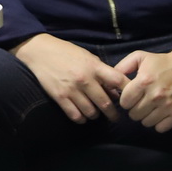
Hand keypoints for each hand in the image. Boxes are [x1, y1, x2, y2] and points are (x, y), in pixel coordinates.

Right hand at [12, 33, 126, 122]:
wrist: (40, 52)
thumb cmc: (67, 52)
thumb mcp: (87, 57)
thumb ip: (102, 72)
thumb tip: (115, 90)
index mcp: (94, 67)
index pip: (118, 81)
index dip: (128, 91)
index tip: (131, 98)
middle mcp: (85, 80)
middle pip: (106, 103)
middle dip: (113, 113)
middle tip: (115, 117)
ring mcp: (72, 90)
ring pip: (91, 113)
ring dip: (95, 115)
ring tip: (95, 113)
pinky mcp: (60, 97)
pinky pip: (76, 116)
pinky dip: (81, 119)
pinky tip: (82, 115)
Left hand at [114, 48, 171, 132]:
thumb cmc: (161, 61)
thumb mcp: (139, 56)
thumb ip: (122, 67)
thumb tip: (109, 81)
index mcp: (144, 81)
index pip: (124, 102)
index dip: (125, 100)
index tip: (129, 97)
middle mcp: (156, 95)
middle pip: (134, 115)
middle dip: (133, 109)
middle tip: (139, 102)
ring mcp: (168, 106)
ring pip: (146, 123)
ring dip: (145, 117)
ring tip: (149, 107)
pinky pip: (160, 128)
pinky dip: (157, 124)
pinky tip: (158, 114)